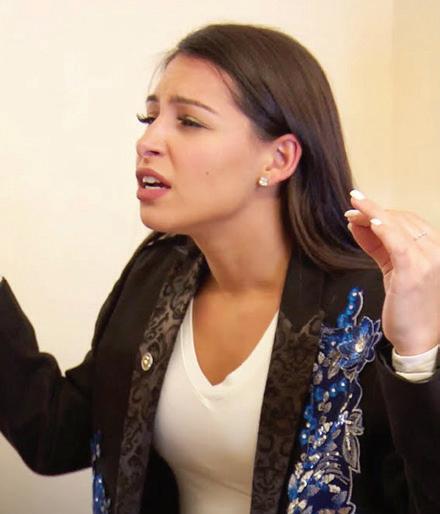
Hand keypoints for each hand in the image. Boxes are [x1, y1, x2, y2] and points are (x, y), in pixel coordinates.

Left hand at [345, 190, 439, 355]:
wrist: (420, 340)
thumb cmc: (408, 308)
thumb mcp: (394, 271)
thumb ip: (378, 247)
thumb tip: (358, 225)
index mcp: (435, 250)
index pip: (409, 221)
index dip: (383, 212)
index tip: (361, 208)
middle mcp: (437, 252)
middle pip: (402, 220)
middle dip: (373, 212)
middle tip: (352, 210)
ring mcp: (429, 261)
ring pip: (397, 226)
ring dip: (371, 215)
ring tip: (352, 211)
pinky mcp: (414, 271)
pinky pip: (396, 242)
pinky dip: (381, 228)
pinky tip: (367, 221)